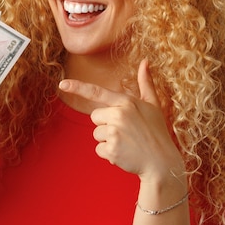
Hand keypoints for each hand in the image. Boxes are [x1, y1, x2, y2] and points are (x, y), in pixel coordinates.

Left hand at [59, 60, 183, 181]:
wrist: (162, 163)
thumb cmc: (157, 132)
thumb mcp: (154, 104)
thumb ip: (146, 83)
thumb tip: (145, 61)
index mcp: (126, 102)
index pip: (97, 92)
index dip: (77, 87)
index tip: (62, 84)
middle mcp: (119, 114)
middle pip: (95, 117)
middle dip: (106, 124)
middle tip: (126, 132)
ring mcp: (115, 132)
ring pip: (96, 134)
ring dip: (108, 140)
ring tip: (127, 143)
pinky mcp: (112, 149)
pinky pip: (98, 150)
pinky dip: (109, 154)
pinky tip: (124, 154)